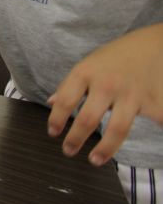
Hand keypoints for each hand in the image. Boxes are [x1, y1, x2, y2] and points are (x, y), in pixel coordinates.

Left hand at [47, 23, 162, 165]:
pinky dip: (152, 133)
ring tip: (94, 160)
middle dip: (75, 139)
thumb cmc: (113, 57)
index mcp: (86, 73)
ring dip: (104, 149)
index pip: (64, 101)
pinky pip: (152, 123)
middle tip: (68, 151)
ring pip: (117, 129)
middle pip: (87, 119)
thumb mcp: (87, 64)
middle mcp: (107, 84)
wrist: (150, 44)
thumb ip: (70, 85)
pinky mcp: (152, 102)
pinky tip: (142, 145)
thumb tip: (51, 103)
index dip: (56, 120)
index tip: (53, 133)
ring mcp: (131, 94)